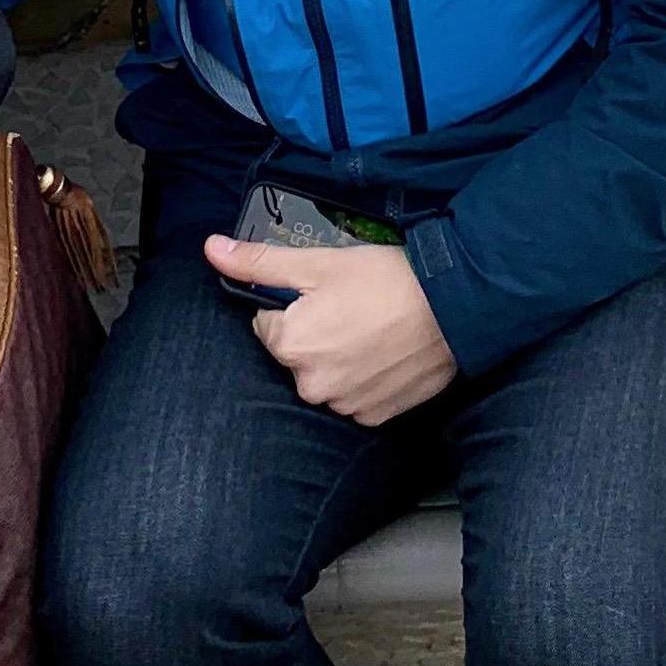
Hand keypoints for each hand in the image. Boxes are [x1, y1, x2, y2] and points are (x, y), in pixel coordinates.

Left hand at [202, 236, 457, 425]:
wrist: (453, 308)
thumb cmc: (385, 280)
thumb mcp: (317, 262)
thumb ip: (259, 262)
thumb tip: (212, 249)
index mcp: (290, 346)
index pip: (268, 324)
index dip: (293, 304)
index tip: (324, 293)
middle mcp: (312, 385)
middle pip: (295, 353)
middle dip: (315, 332)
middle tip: (352, 307)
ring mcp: (345, 405)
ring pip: (325, 376)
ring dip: (340, 356)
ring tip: (372, 328)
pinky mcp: (375, 416)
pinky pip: (354, 396)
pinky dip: (364, 376)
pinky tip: (384, 352)